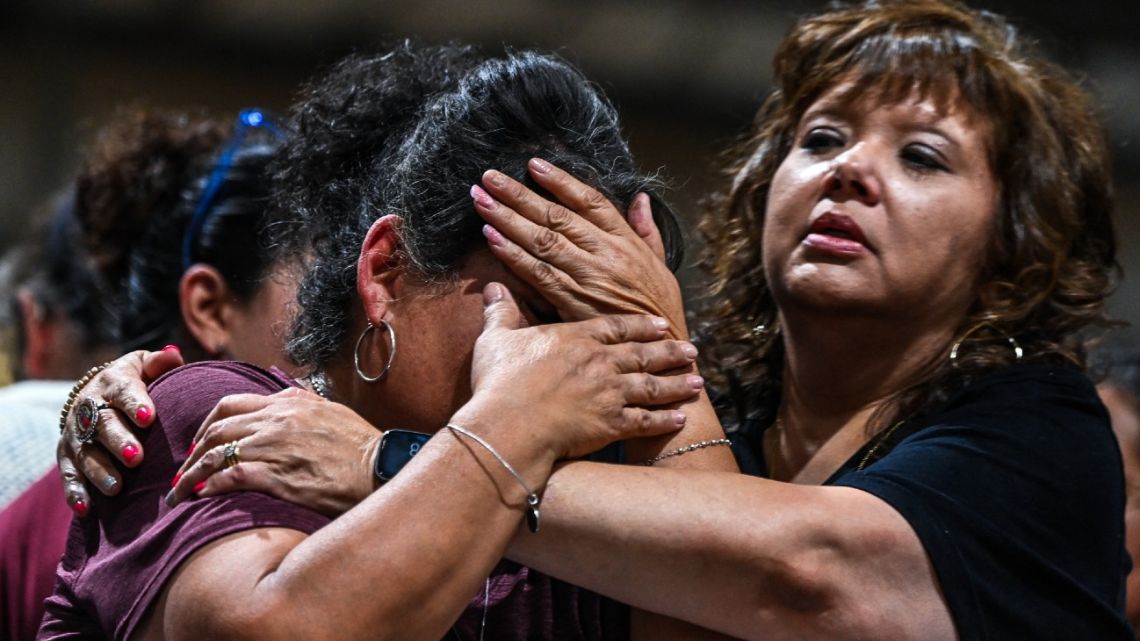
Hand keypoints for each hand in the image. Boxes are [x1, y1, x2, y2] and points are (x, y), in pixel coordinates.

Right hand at [57, 346, 183, 514]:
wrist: (96, 396)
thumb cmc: (134, 382)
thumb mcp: (144, 366)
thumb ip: (159, 363)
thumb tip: (174, 355)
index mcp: (112, 383)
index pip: (124, 392)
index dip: (135, 404)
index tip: (150, 417)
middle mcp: (89, 408)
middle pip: (102, 425)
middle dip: (118, 441)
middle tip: (137, 457)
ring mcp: (76, 434)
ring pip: (85, 453)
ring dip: (100, 471)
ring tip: (117, 488)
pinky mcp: (67, 456)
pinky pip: (68, 475)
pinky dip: (75, 491)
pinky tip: (85, 507)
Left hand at [166, 388, 380, 515]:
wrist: (382, 467)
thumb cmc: (361, 446)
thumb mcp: (330, 411)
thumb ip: (302, 404)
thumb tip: (284, 401)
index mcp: (288, 402)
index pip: (230, 404)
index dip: (206, 425)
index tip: (200, 443)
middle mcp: (277, 419)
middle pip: (216, 429)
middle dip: (192, 451)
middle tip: (183, 471)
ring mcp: (275, 446)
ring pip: (216, 454)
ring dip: (191, 474)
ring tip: (180, 493)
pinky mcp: (278, 476)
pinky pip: (230, 477)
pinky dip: (210, 486)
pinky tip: (202, 497)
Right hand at [454, 283, 702, 462]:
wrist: (510, 426)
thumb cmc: (499, 383)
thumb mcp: (496, 340)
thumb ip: (501, 313)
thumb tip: (493, 289)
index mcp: (576, 339)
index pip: (616, 327)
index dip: (640, 325)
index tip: (659, 323)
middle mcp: (600, 362)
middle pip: (642, 353)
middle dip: (669, 351)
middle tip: (691, 349)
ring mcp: (610, 394)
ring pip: (652, 385)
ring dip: (676, 383)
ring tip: (697, 382)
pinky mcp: (611, 424)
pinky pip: (645, 421)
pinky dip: (664, 420)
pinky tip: (679, 418)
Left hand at [472, 159, 687, 337]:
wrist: (661, 352)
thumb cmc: (659, 309)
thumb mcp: (662, 264)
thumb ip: (647, 230)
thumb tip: (641, 199)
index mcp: (625, 241)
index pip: (589, 201)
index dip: (559, 181)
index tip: (533, 165)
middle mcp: (605, 254)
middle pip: (556, 216)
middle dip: (519, 195)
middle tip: (489, 178)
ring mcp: (588, 277)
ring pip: (542, 240)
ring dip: (507, 219)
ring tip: (481, 201)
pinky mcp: (573, 303)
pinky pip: (538, 274)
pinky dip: (513, 255)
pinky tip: (492, 239)